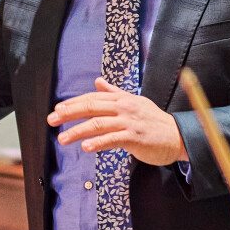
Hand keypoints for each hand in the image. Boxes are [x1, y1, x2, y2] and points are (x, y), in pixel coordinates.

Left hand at [47, 78, 188, 166]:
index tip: (57, 109)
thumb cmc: (154, 122)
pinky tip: (85, 147)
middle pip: (91, 107)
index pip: (93, 98)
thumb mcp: (135, 102)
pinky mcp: (134, 138)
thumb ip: (115, 92)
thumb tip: (98, 81)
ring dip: (77, 131)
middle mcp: (124, 107)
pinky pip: (112, 139)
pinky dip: (97, 143)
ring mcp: (129, 122)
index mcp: (122, 99)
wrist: (178, 136)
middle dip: (69, 113)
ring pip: (98, 124)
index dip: (74, 103)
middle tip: (51, 120)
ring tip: (62, 139)